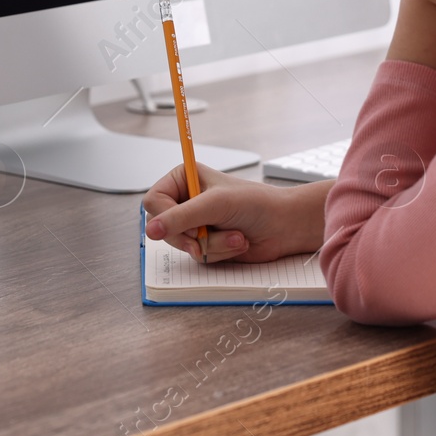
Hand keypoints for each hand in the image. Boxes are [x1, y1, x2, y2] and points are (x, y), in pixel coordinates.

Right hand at [142, 164, 328, 263]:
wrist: (285, 225)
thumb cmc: (256, 203)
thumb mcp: (215, 204)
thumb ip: (181, 217)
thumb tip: (151, 231)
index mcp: (184, 179)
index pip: (153, 201)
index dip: (164, 217)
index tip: (184, 227)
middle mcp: (187, 200)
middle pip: (163, 227)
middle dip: (192, 235)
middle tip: (207, 233)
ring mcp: (196, 223)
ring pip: (182, 244)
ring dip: (211, 244)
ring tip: (235, 234)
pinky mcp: (206, 243)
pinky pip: (198, 256)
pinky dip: (219, 252)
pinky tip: (237, 241)